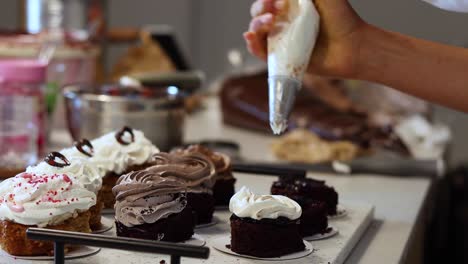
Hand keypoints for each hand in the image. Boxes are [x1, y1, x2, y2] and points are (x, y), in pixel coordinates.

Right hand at [244, 0, 366, 77]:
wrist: (352, 46)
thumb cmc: (342, 18)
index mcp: (291, 7)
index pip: (268, 1)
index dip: (267, 0)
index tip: (277, 0)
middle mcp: (284, 23)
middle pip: (259, 15)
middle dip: (259, 11)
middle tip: (271, 11)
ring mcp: (282, 42)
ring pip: (256, 33)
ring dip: (255, 26)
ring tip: (268, 23)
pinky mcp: (282, 59)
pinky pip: (260, 53)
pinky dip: (252, 45)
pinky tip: (250, 36)